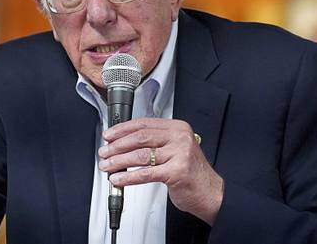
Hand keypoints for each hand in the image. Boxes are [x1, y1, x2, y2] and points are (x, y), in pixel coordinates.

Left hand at [98, 118, 222, 224]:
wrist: (211, 193)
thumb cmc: (191, 173)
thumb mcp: (176, 150)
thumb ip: (155, 143)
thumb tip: (123, 143)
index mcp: (177, 128)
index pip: (144, 123)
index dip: (122, 129)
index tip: (109, 135)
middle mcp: (179, 138)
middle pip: (140, 137)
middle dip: (117, 145)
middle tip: (105, 151)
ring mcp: (179, 154)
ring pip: (140, 155)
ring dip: (119, 161)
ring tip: (108, 166)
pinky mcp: (176, 172)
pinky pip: (145, 173)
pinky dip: (128, 177)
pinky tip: (118, 179)